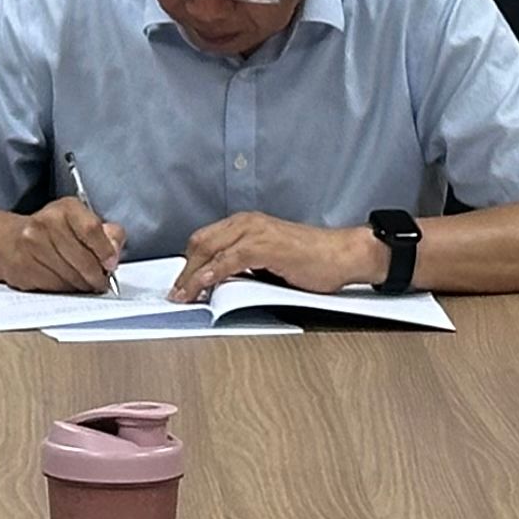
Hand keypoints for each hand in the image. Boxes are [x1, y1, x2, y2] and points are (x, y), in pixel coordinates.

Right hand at [2, 198, 124, 294]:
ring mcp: (32, 245)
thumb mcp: (80, 222)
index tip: (111, 264)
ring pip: (70, 276)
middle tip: (101, 282)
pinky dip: (66, 289)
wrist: (8, 241)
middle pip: (83, 259)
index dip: (105, 251)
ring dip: (82, 286)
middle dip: (97, 276)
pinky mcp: (24, 266)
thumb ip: (106, 233)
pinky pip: (54, 286)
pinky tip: (67, 284)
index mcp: (66, 208)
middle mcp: (46, 223)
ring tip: (85, 284)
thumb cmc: (51, 233)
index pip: (92, 229)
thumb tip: (115, 247)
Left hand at [171, 212, 380, 302]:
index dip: (188, 263)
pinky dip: (213, 273)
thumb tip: (220, 284)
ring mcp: (255, 232)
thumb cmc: (312, 259)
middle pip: (200, 243)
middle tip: (176, 294)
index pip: (204, 240)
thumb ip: (245, 267)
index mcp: (246, 224)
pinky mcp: (266, 246)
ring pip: (210, 250)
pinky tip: (203, 285)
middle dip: (184, 270)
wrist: (342, 254)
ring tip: (183, 296)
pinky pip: (230, 259)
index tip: (180, 285)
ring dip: (192, 276)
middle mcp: (246, 222)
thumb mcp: (270, 261)